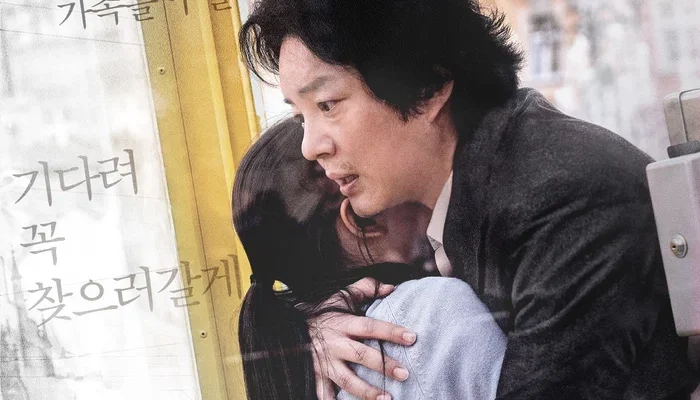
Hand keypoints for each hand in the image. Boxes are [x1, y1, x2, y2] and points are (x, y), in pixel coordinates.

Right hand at [309, 277, 416, 399]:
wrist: (288, 324)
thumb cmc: (320, 311)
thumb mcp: (340, 296)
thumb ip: (366, 289)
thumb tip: (391, 287)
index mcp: (344, 323)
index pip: (371, 327)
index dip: (391, 332)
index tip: (412, 337)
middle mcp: (335, 344)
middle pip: (361, 355)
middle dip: (383, 365)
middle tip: (404, 374)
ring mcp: (325, 362)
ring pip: (347, 380)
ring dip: (367, 391)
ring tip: (387, 399)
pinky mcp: (315, 375)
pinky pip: (324, 393)